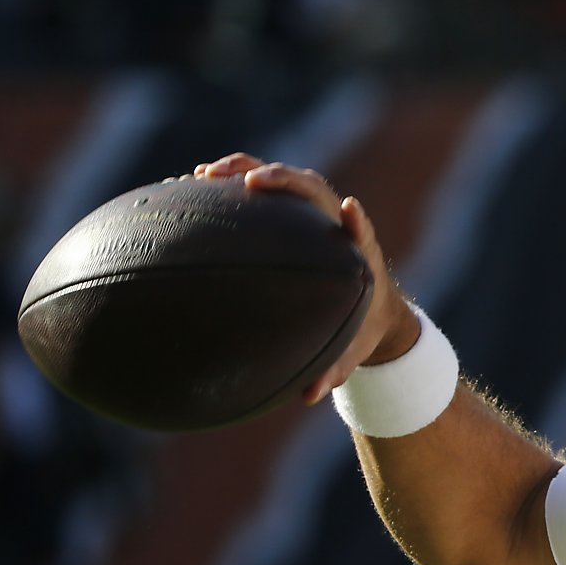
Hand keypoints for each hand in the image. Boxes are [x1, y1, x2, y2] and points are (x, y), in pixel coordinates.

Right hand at [193, 152, 416, 403]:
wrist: (372, 306)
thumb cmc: (362, 329)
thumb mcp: (352, 351)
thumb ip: (335, 370)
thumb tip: (311, 395)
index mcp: (358, 255)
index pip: (361, 231)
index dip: (356, 221)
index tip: (349, 209)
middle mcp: (336, 224)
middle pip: (314, 188)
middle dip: (283, 179)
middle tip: (246, 181)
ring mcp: (314, 211)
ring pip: (285, 179)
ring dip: (248, 168)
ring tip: (206, 174)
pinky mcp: (293, 211)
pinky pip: (264, 190)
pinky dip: (233, 182)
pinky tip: (193, 187)